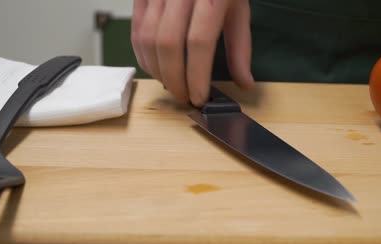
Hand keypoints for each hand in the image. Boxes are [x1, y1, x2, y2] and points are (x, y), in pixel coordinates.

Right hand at [131, 0, 253, 106]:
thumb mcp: (239, 8)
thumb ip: (240, 47)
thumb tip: (244, 84)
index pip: (199, 42)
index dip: (196, 75)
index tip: (199, 98)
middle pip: (169, 43)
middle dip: (175, 78)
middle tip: (184, 97)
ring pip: (147, 38)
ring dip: (157, 70)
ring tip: (172, 86)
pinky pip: (136, 30)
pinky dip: (142, 56)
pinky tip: (155, 69)